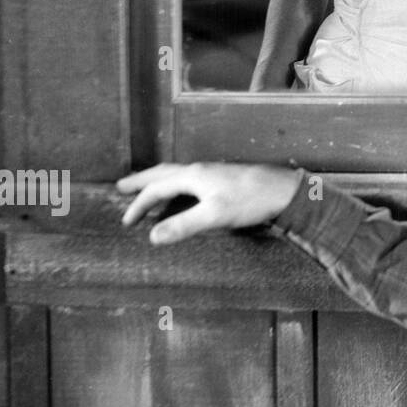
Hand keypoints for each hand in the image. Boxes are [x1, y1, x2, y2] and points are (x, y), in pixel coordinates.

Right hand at [117, 163, 303, 244]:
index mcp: (194, 176)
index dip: (139, 205)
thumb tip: (152, 236)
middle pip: (164, 173)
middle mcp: (201, 170)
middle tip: (122, 187)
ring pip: (178, 174)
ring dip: (159, 181)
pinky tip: (184, 194)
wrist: (285, 191)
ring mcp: (214, 173)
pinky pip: (191, 179)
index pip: (157, 188)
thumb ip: (183, 225)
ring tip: (148, 189)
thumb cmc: (251, 201)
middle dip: (142, 180)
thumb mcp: (214, 216)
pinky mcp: (225, 179)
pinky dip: (177, 185)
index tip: (126, 222)